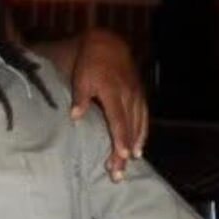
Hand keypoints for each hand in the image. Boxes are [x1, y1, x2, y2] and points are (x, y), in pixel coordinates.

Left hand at [68, 28, 148, 180]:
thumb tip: (75, 117)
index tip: (123, 156)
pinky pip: (143, 118)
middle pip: (129, 128)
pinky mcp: (139, 96)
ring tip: (128, 166)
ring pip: (138, 126)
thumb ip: (80, 98)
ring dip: (134, 146)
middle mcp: (128, 97)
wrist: (108, 45)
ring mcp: (136, 96)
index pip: (119, 120)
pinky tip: (139, 149)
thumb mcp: (81, 77)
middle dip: (125, 152)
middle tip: (119, 173)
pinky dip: (142, 134)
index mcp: (113, 92)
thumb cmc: (90, 64)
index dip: (121, 139)